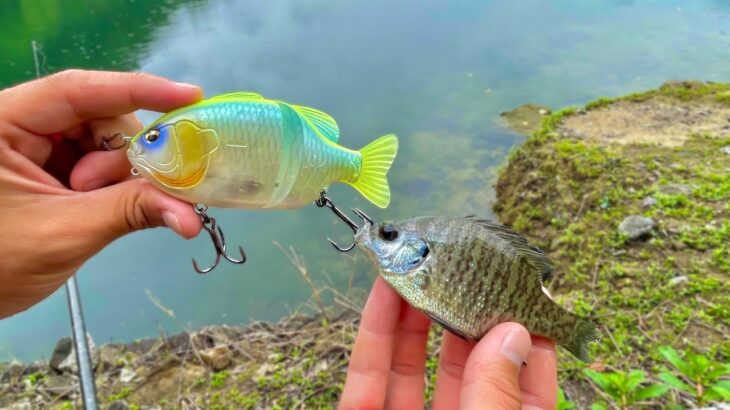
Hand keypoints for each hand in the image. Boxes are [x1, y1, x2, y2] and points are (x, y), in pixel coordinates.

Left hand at [0, 70, 203, 317]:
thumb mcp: (65, 233)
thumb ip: (130, 211)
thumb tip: (191, 215)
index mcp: (4, 121)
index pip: (79, 90)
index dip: (139, 90)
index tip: (191, 97)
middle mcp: (19, 121)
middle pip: (97, 115)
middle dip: (121, 154)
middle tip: (117, 193)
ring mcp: (32, 143)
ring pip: (103, 138)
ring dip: (115, 173)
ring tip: (92, 210)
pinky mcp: (45, 164)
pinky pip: (96, 159)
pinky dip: (110, 182)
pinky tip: (102, 205)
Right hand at [339, 278, 557, 408]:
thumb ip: (496, 397)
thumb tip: (512, 334)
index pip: (528, 391)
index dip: (531, 342)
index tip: (532, 295)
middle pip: (466, 369)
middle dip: (466, 313)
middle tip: (470, 264)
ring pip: (411, 366)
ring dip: (415, 312)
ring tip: (424, 263)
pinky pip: (367, 379)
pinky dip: (375, 333)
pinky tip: (384, 290)